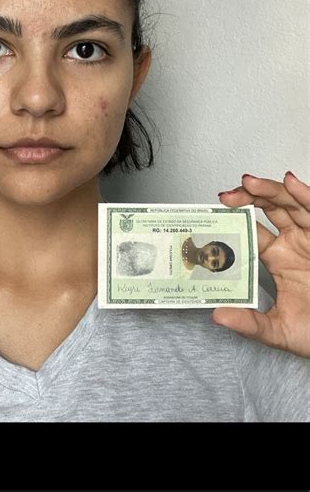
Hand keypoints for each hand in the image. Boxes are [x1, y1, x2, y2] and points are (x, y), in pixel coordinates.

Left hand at [213, 171, 309, 357]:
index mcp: (277, 259)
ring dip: (269, 190)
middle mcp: (292, 243)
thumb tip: (218, 315)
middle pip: (267, 209)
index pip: (250, 231)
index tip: (214, 217)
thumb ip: (250, 323)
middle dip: (246, 197)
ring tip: (249, 183)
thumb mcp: (279, 331)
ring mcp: (309, 237)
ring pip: (288, 203)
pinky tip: (291, 182)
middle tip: (227, 196)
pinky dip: (304, 195)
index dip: (233, 221)